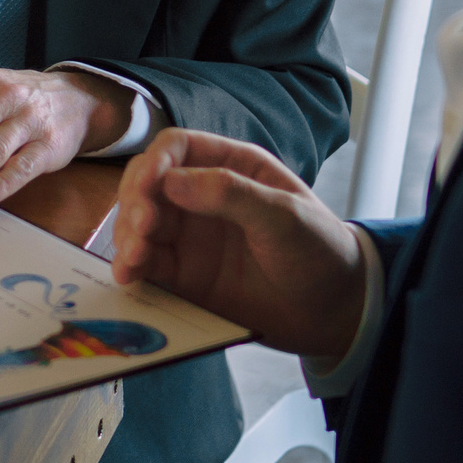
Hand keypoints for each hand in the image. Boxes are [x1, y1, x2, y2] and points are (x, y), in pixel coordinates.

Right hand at [111, 129, 367, 357]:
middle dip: (135, 201)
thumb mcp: (285, 216)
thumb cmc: (320, 251)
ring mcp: (191, 237)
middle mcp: (202, 197)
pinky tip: (127, 275)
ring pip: (140, 224)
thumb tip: (170, 182)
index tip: (148, 187)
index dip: (154, 162)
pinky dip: (131, 267)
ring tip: (133, 259)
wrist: (335, 313)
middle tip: (141, 228)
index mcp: (231, 167)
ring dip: (127, 236)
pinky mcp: (185, 275)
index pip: (176, 149)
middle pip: (148, 184)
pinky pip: (148, 265)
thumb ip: (230, 194)